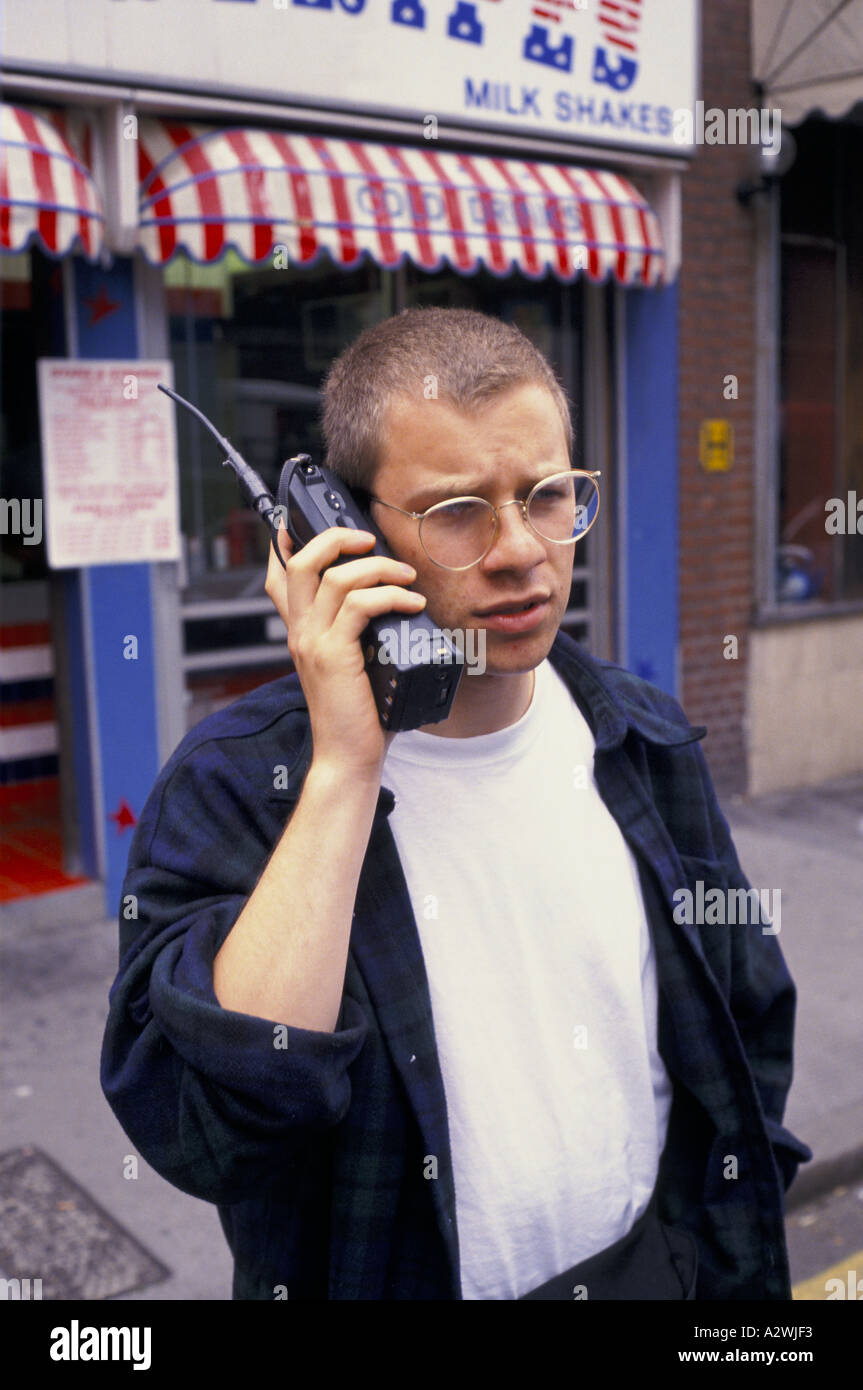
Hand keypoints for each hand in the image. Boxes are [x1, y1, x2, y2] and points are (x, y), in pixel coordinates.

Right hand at [265, 522, 425, 774]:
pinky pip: (360, 604)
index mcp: (301, 632)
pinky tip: (412, 604)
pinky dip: (391, 596)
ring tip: (406, 577)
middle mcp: (299, 632)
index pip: (279, 575)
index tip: (311, 524)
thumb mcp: (355, 665)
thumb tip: (396, 604)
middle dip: (336, 537)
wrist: (348, 757)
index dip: (288, 542)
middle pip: (300, 560)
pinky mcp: (333, 655)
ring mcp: (312, 642)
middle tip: (369, 540)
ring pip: (335, 576)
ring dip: (378, 567)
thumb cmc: (359, 715)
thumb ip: (362, 635)